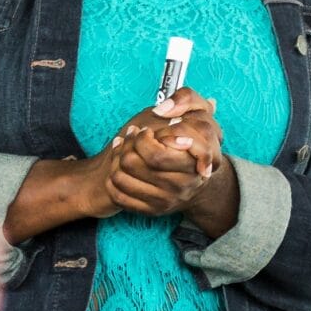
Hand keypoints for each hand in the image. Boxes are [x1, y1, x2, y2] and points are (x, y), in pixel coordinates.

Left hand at [108, 88, 228, 220]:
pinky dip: (113, 179)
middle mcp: (182, 185)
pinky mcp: (153, 210)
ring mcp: (167, 200)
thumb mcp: (198, 112)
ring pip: (122, 177)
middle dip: (127, 145)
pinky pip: (120, 195)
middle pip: (133, 163)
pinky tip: (119, 167)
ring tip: (124, 149)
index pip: (155, 154)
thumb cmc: (192, 139)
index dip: (143, 138)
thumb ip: (186, 100)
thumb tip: (163, 110)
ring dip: (117, 159)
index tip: (144, 131)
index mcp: (193, 162)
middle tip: (132, 136)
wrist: (195, 177)